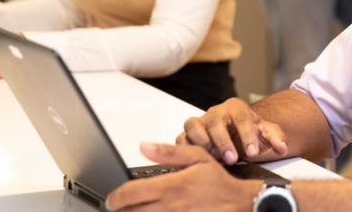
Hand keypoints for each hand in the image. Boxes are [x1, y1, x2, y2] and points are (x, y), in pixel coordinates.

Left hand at [106, 142, 261, 211]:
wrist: (239, 203)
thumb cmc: (218, 181)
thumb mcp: (198, 157)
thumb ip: (168, 152)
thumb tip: (143, 146)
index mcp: (171, 186)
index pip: (130, 194)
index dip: (115, 197)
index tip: (112, 199)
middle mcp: (169, 206)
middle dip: (121, 209)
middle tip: (120, 206)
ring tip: (135, 210)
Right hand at [177, 97, 287, 164]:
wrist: (237, 134)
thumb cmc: (249, 134)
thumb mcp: (265, 134)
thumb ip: (276, 138)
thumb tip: (282, 148)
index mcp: (236, 108)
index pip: (241, 117)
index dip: (247, 134)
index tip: (253, 152)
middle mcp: (216, 112)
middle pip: (215, 121)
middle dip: (224, 141)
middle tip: (233, 159)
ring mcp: (200, 122)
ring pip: (194, 125)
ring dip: (203, 143)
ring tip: (215, 158)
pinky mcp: (188, 134)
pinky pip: (181, 137)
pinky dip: (186, 147)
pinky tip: (198, 158)